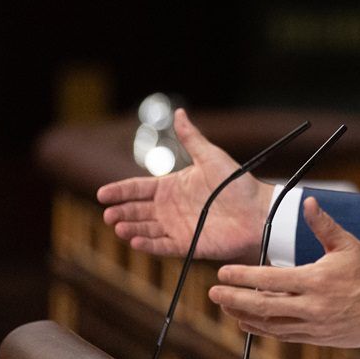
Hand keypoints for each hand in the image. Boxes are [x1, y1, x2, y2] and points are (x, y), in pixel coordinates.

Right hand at [97, 108, 272, 261]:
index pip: (139, 188)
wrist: (257, 211)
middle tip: (107, 214)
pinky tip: (135, 242)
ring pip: (146, 228)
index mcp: (173, 186)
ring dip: (131, 228)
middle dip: (121, 212)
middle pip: (138, 210)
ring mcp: (177, 226)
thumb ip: (191, 138)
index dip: (120, 191)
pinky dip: (148, 244)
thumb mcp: (211, 156)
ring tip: (117, 227)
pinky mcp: (187, 244)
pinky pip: (163, 245)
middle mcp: (171, 207)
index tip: (102, 194)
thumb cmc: (237, 183)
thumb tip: (178, 112)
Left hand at [208, 197, 359, 347]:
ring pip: (270, 325)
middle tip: (213, 294)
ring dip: (245, 316)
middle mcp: (312, 306)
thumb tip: (307, 203)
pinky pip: (284, 335)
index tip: (222, 273)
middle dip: (234, 300)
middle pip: (263, 306)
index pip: (269, 280)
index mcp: (316, 280)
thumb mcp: (348, 244)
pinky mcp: (318, 338)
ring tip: (226, 308)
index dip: (242, 277)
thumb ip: (323, 225)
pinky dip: (263, 329)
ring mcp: (314, 326)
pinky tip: (250, 323)